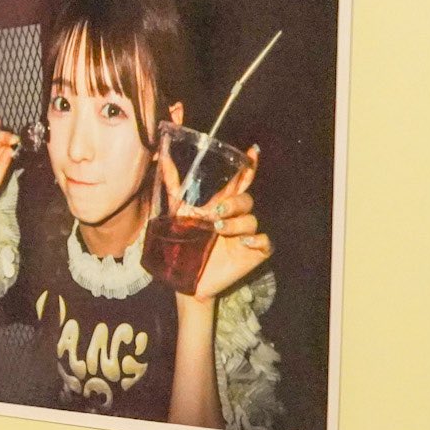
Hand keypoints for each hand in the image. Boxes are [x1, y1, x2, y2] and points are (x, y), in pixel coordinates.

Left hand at [165, 144, 272, 300]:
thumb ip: (174, 187)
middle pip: (245, 200)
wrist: (186, 278)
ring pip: (252, 220)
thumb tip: (163, 157)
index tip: (251, 151)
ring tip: (218, 229)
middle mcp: (237, 217)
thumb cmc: (185, 245)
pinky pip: (266, 242)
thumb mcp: (177, 214)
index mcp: (222, 205)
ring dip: (236, 223)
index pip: (239, 183)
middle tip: (215, 211)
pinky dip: (257, 240)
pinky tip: (244, 242)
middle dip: (233, 202)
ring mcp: (247, 235)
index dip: (248, 167)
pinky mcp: (254, 253)